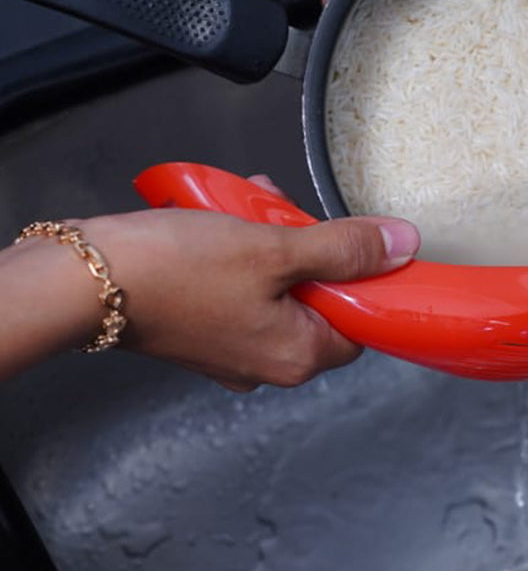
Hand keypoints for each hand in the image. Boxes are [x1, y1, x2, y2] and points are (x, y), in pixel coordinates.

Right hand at [1, 197, 419, 388]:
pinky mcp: (205, 328)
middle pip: (318, 299)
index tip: (355, 244)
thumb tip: (399, 245)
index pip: (361, 324)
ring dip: (272, 240)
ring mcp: (233, 347)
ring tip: (249, 208)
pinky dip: (242, 252)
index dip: (362, 280)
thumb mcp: (274, 249)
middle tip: (286, 217)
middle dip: (307, 247)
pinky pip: (243, 286)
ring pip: (279, 285)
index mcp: (297, 356)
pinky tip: (226, 219)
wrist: (83, 279)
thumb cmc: (172, 272)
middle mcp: (268, 362)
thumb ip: (343, 249)